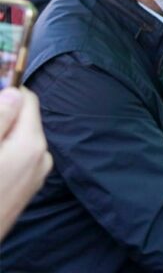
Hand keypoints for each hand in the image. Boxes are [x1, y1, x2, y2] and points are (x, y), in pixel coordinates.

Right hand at [0, 88, 52, 239]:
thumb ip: (0, 119)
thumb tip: (15, 92)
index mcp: (31, 143)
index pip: (28, 100)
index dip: (7, 93)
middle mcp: (43, 156)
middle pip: (24, 119)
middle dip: (3, 119)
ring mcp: (38, 173)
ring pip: (21, 138)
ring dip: (4, 136)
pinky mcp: (30, 186)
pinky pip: (20, 157)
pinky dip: (6, 153)